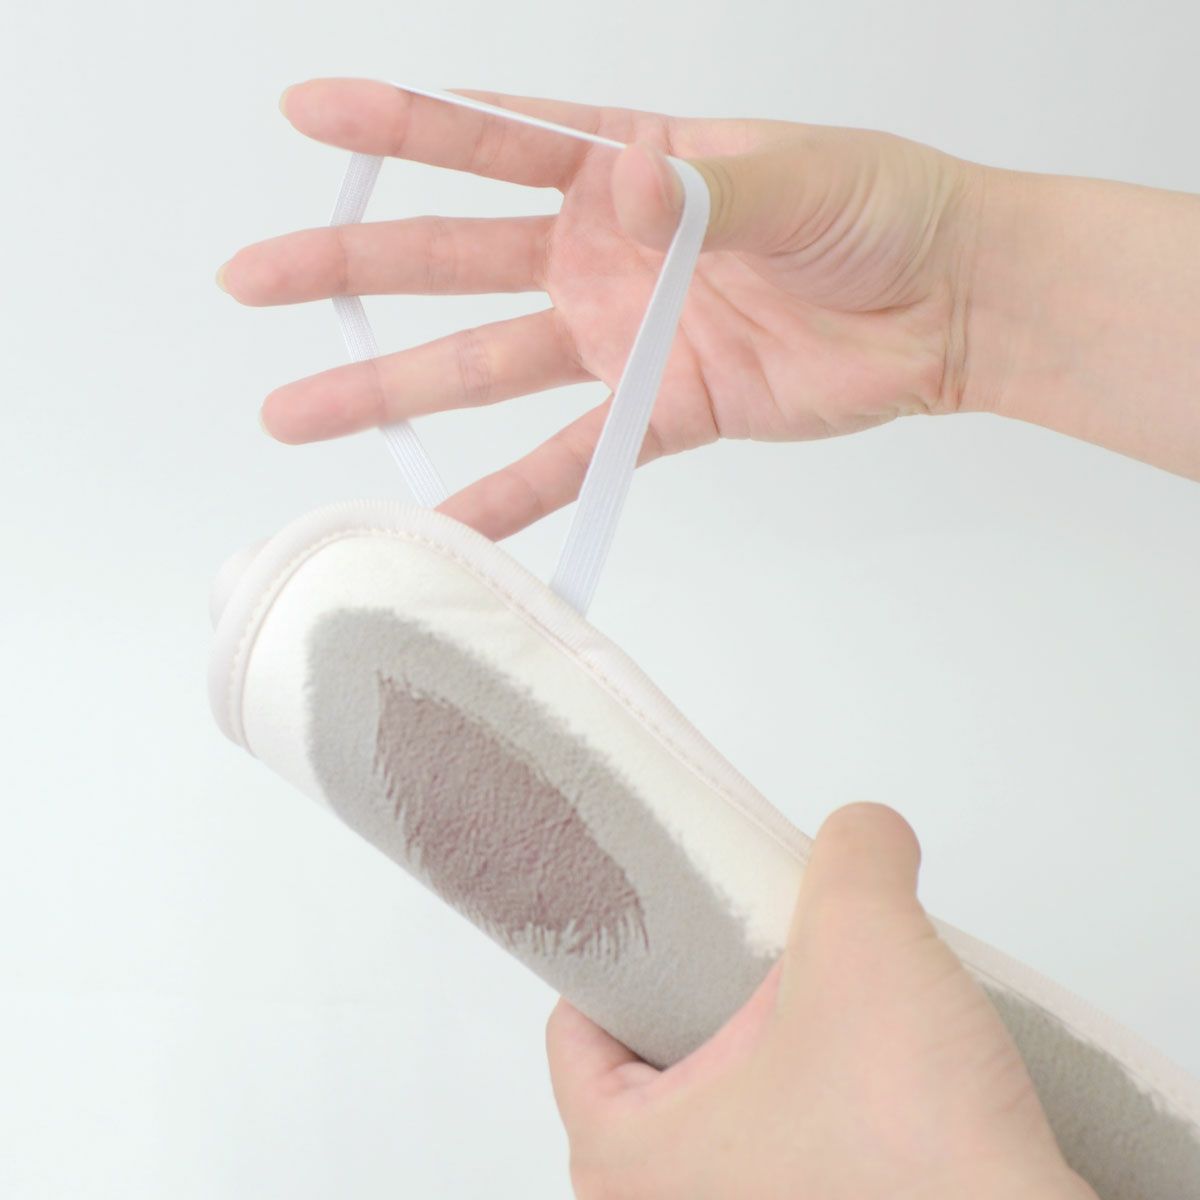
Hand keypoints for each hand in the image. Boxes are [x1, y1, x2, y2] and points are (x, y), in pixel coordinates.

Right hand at [218, 78, 982, 538]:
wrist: (941, 307)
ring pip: (487, 366)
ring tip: (301, 415)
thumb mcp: (797, 179)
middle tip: (255, 280)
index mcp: (628, 163)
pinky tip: (445, 522)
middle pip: (455, 258)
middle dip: (354, 267)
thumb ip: (703, 192)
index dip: (400, 126)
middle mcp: (605, 247)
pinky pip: (572, 458)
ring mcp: (623, 333)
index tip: (309, 115)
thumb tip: (622, 181)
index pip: (493, 137)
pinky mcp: (661, 411)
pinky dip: (512, 495)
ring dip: (396, 391)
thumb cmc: (882, 211)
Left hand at [546, 802, 1096, 1199]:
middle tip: (755, 953)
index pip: (575, 1036)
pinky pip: (788, 1160)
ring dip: (769, 1058)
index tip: (668, 921)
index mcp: (629, 1163)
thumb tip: (866, 832)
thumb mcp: (863, 937)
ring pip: (723, 1118)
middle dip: (705, 1001)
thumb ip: (854, 852)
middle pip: (650, 1070)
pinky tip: (873, 1070)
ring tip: (823, 1005)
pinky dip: (816, 1111)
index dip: (621, 960)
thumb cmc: (915, 1141)